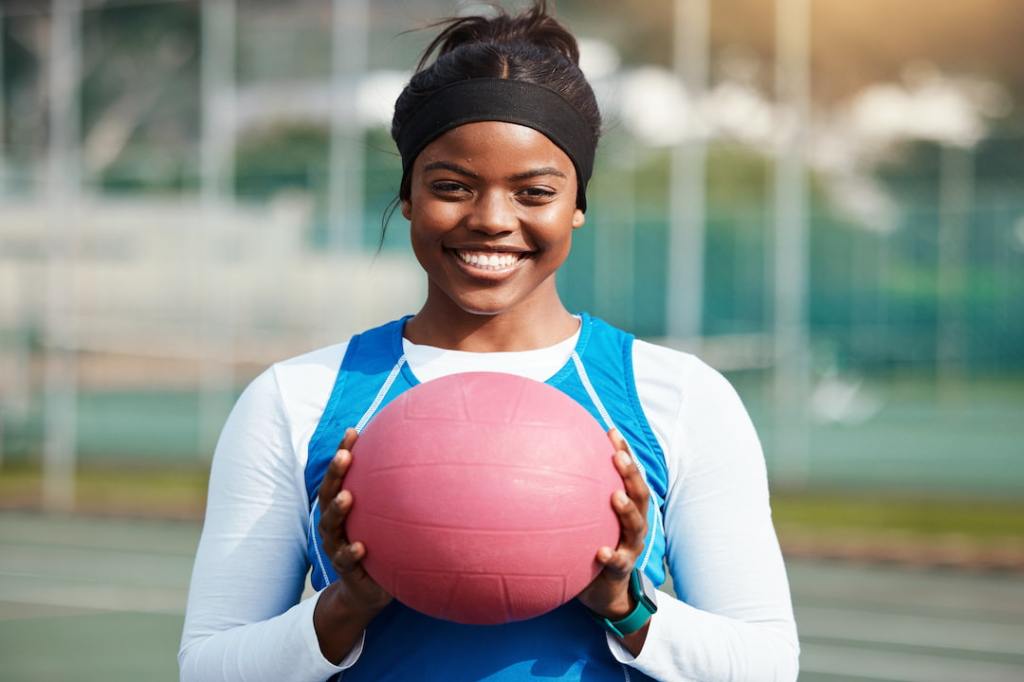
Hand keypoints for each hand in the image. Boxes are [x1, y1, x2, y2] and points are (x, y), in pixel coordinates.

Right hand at [316, 428, 392, 615]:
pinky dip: (351, 553)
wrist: (368, 591)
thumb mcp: (386, 520)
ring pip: (331, 526)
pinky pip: (345, 560)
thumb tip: (429, 459)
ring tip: (347, 497)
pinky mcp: (346, 570)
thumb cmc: (381, 546)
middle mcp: (335, 524)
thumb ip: (396, 495)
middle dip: (335, 473)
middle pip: (328, 495)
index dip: (343, 453)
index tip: (352, 432)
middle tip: (344, 455)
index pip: (340, 476)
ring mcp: (337, 546)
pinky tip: (360, 547)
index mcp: (343, 508)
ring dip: (337, 510)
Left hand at [575, 428, 649, 620]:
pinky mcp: (620, 570)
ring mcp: (630, 547)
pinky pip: (617, 562)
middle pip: (640, 494)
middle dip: (630, 473)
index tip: (612, 432)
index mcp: (627, 508)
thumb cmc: (591, 547)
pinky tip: (600, 551)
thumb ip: (576, 498)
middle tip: (618, 456)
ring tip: (617, 497)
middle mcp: (634, 525)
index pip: (629, 475)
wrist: (605, 593)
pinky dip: (611, 555)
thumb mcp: (588, 520)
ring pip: (635, 525)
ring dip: (627, 510)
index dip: (624, 452)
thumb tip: (544, 465)